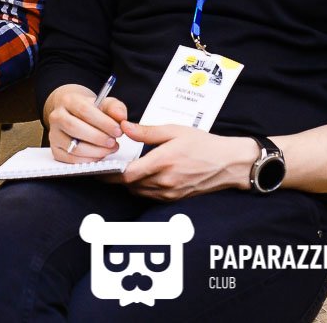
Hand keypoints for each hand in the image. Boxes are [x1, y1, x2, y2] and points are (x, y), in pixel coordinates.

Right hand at [45, 85, 126, 162]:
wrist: (75, 115)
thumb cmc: (91, 111)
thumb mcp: (105, 104)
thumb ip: (115, 108)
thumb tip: (121, 117)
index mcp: (68, 101)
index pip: (84, 110)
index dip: (103, 122)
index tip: (118, 130)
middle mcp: (57, 117)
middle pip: (75, 128)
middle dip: (98, 138)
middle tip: (114, 142)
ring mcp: (54, 134)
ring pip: (73, 147)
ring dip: (96, 151)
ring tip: (110, 148)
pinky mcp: (55, 150)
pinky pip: (71, 159)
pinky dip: (88, 159)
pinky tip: (99, 154)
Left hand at [119, 122, 256, 200]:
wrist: (227, 163)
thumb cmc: (203, 144)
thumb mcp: (175, 130)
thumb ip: (147, 131)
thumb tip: (125, 127)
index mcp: (162, 162)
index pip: (127, 175)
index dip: (109, 173)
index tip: (99, 167)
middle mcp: (164, 181)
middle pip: (129, 185)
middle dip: (117, 177)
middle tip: (109, 165)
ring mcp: (169, 193)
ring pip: (138, 191)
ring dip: (129, 182)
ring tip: (126, 168)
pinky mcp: (174, 198)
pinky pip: (150, 195)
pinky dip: (142, 187)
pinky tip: (144, 175)